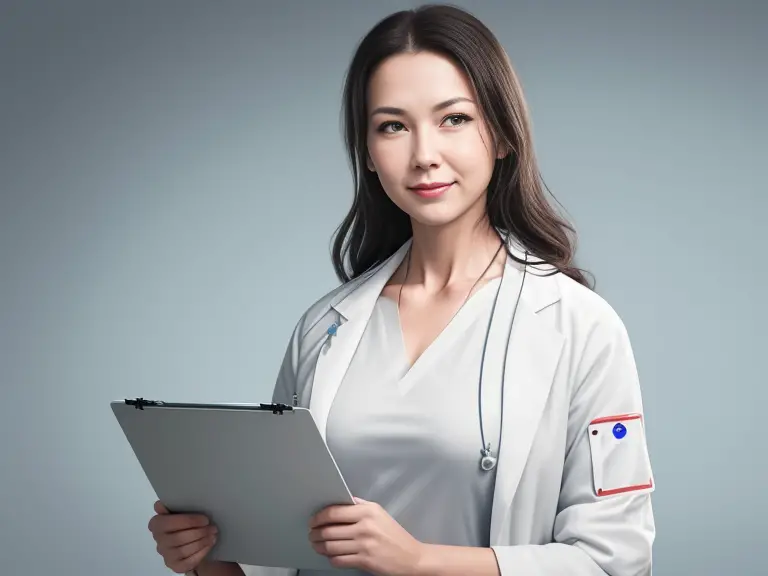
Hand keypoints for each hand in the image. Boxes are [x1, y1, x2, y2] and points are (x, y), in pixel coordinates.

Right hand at [148, 500, 217, 573]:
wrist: (189, 540)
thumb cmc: (184, 522)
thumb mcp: (179, 511)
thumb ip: (170, 507)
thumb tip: (159, 504)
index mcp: (156, 525)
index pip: (170, 523)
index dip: (189, 521)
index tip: (205, 519)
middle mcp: (159, 542)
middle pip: (178, 538)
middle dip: (199, 532)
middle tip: (212, 528)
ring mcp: (166, 556)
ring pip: (184, 551)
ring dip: (202, 542)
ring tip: (213, 535)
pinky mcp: (175, 566)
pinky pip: (188, 562)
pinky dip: (201, 553)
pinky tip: (209, 544)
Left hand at [309, 497, 424, 575]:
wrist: (411, 558)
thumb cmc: (394, 534)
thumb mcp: (379, 513)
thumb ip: (360, 505)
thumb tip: (341, 500)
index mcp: (368, 511)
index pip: (335, 512)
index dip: (319, 517)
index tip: (313, 521)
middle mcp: (365, 527)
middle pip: (330, 530)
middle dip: (315, 533)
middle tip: (311, 534)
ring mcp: (364, 545)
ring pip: (331, 546)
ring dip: (319, 546)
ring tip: (316, 545)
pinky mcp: (364, 561)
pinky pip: (339, 560)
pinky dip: (330, 558)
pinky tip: (329, 555)